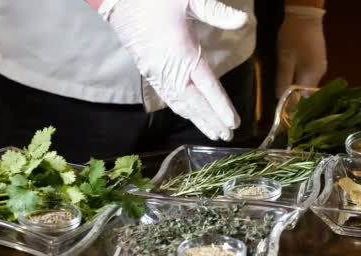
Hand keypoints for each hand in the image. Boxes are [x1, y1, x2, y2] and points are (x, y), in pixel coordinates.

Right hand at [99, 0, 247, 140]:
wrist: (117, 0)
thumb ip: (216, 12)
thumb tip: (243, 21)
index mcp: (184, 54)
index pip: (208, 87)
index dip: (221, 107)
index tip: (233, 124)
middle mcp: (170, 69)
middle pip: (195, 103)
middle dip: (211, 121)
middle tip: (227, 137)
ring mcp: (157, 73)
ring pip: (180, 103)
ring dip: (197, 119)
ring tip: (212, 132)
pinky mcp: (148, 71)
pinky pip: (167, 96)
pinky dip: (181, 109)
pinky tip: (189, 115)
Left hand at [276, 6, 326, 96]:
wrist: (305, 16)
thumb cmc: (294, 37)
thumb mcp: (284, 59)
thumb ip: (283, 79)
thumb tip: (280, 98)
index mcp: (312, 75)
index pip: (303, 98)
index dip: (293, 105)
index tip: (283, 111)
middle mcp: (319, 74)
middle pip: (307, 93)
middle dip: (295, 99)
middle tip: (282, 103)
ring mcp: (320, 67)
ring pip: (308, 85)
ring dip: (297, 90)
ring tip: (285, 94)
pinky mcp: (318, 61)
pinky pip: (309, 77)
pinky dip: (301, 81)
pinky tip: (292, 80)